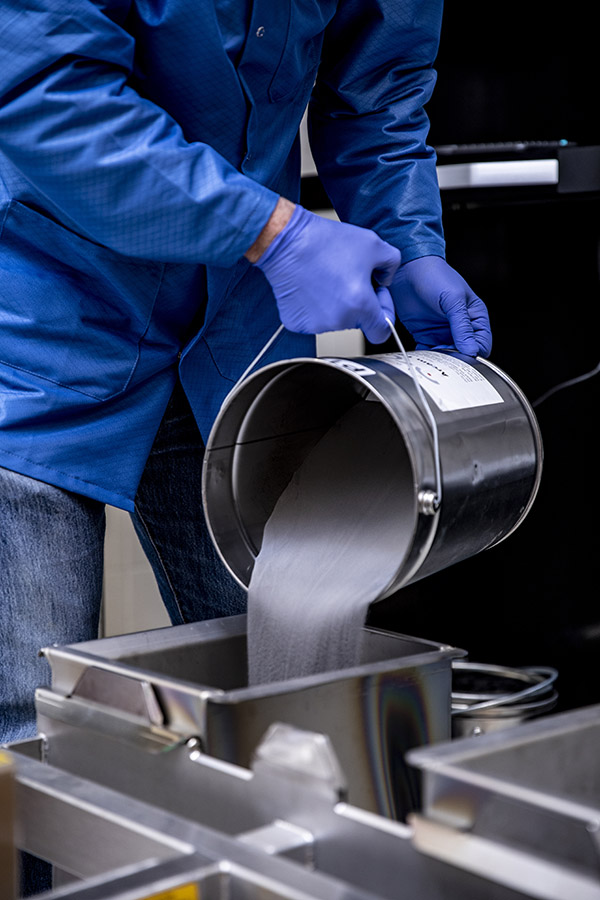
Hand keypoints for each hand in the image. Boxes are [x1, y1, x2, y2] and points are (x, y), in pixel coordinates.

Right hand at [254, 205, 400, 343]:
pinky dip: (316, 306)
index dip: (384, 312)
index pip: (382, 331)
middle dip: (359, 302)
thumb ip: (392, 264)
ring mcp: (315, 325)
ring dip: (337, 304)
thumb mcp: (373, 243)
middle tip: (348, 276)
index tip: (376, 294)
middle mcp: (338, 321)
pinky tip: (312, 286)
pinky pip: (315, 319)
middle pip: (358, 322)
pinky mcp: (297, 323)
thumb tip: (386, 279)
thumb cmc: (325, 241)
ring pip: (336, 321)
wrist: (286, 241)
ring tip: (327, 277)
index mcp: (360, 306)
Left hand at [390, 256, 491, 356]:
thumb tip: (471, 350)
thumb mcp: (453, 300)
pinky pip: (428, 351)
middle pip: (464, 353)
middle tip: (444, 358)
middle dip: (455, 359)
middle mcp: (460, 326)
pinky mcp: (426, 334)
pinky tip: (421, 355)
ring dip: (439, 360)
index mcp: (475, 316)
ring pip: (446, 355)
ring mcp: (443, 331)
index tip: (461, 357)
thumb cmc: (436, 276)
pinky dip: (425, 357)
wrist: (408, 269)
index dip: (473, 353)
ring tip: (432, 357)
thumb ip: (462, 327)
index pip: (482, 344)